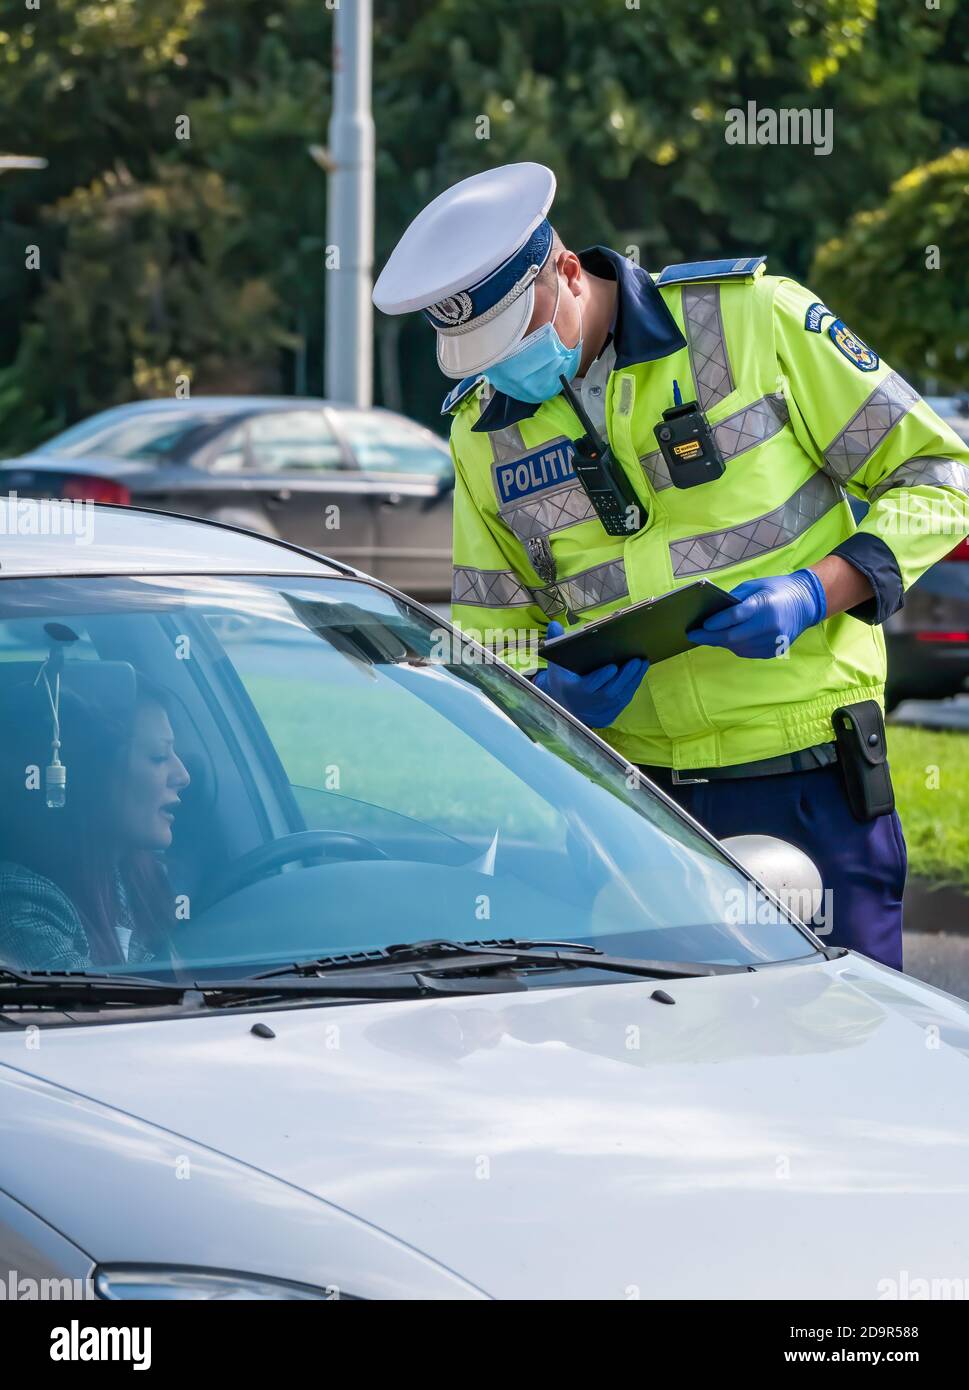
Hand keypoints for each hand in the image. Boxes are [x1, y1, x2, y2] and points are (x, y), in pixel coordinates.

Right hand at [535, 620, 648, 726]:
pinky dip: (633, 687)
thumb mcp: (557, 664)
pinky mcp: (610, 715)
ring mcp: (600, 712)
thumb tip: (554, 624)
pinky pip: (624, 701)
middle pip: (609, 693)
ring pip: (620, 697)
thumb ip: (556, 644)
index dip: (600, 678)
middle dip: (624, 677)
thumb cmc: (564, 681)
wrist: (567, 707)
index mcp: (573, 692)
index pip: (588, 686)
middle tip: (636, 660)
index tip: (613, 667)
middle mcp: (587, 705)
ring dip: (633, 680)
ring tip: (642, 662)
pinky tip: (640, 673)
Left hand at [687, 570, 826, 659]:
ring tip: (708, 636)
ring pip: (738, 647)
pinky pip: (747, 652)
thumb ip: (734, 600)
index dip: (716, 622)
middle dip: (711, 637)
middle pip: (733, 637)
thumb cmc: (777, 589)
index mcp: (764, 605)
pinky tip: (728, 639)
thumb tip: (712, 614)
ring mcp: (773, 640)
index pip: (735, 616)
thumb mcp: (755, 586)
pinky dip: (735, 646)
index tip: (701, 625)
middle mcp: (770, 625)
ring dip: (722, 642)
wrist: (806, 602)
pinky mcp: (774, 650)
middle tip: (694, 636)